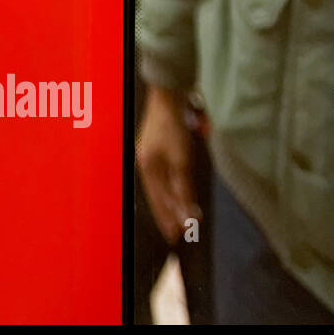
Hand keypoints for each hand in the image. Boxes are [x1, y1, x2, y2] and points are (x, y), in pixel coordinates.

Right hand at [137, 84, 200, 243]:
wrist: (167, 98)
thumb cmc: (172, 126)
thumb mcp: (181, 158)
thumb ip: (183, 185)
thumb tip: (187, 210)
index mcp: (147, 168)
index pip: (159, 201)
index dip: (167, 219)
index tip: (175, 236)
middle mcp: (145, 164)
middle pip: (159, 195)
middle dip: (170, 214)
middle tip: (179, 232)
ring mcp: (149, 156)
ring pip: (162, 186)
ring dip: (173, 202)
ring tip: (183, 217)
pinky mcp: (156, 150)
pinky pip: (164, 176)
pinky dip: (173, 187)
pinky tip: (179, 192)